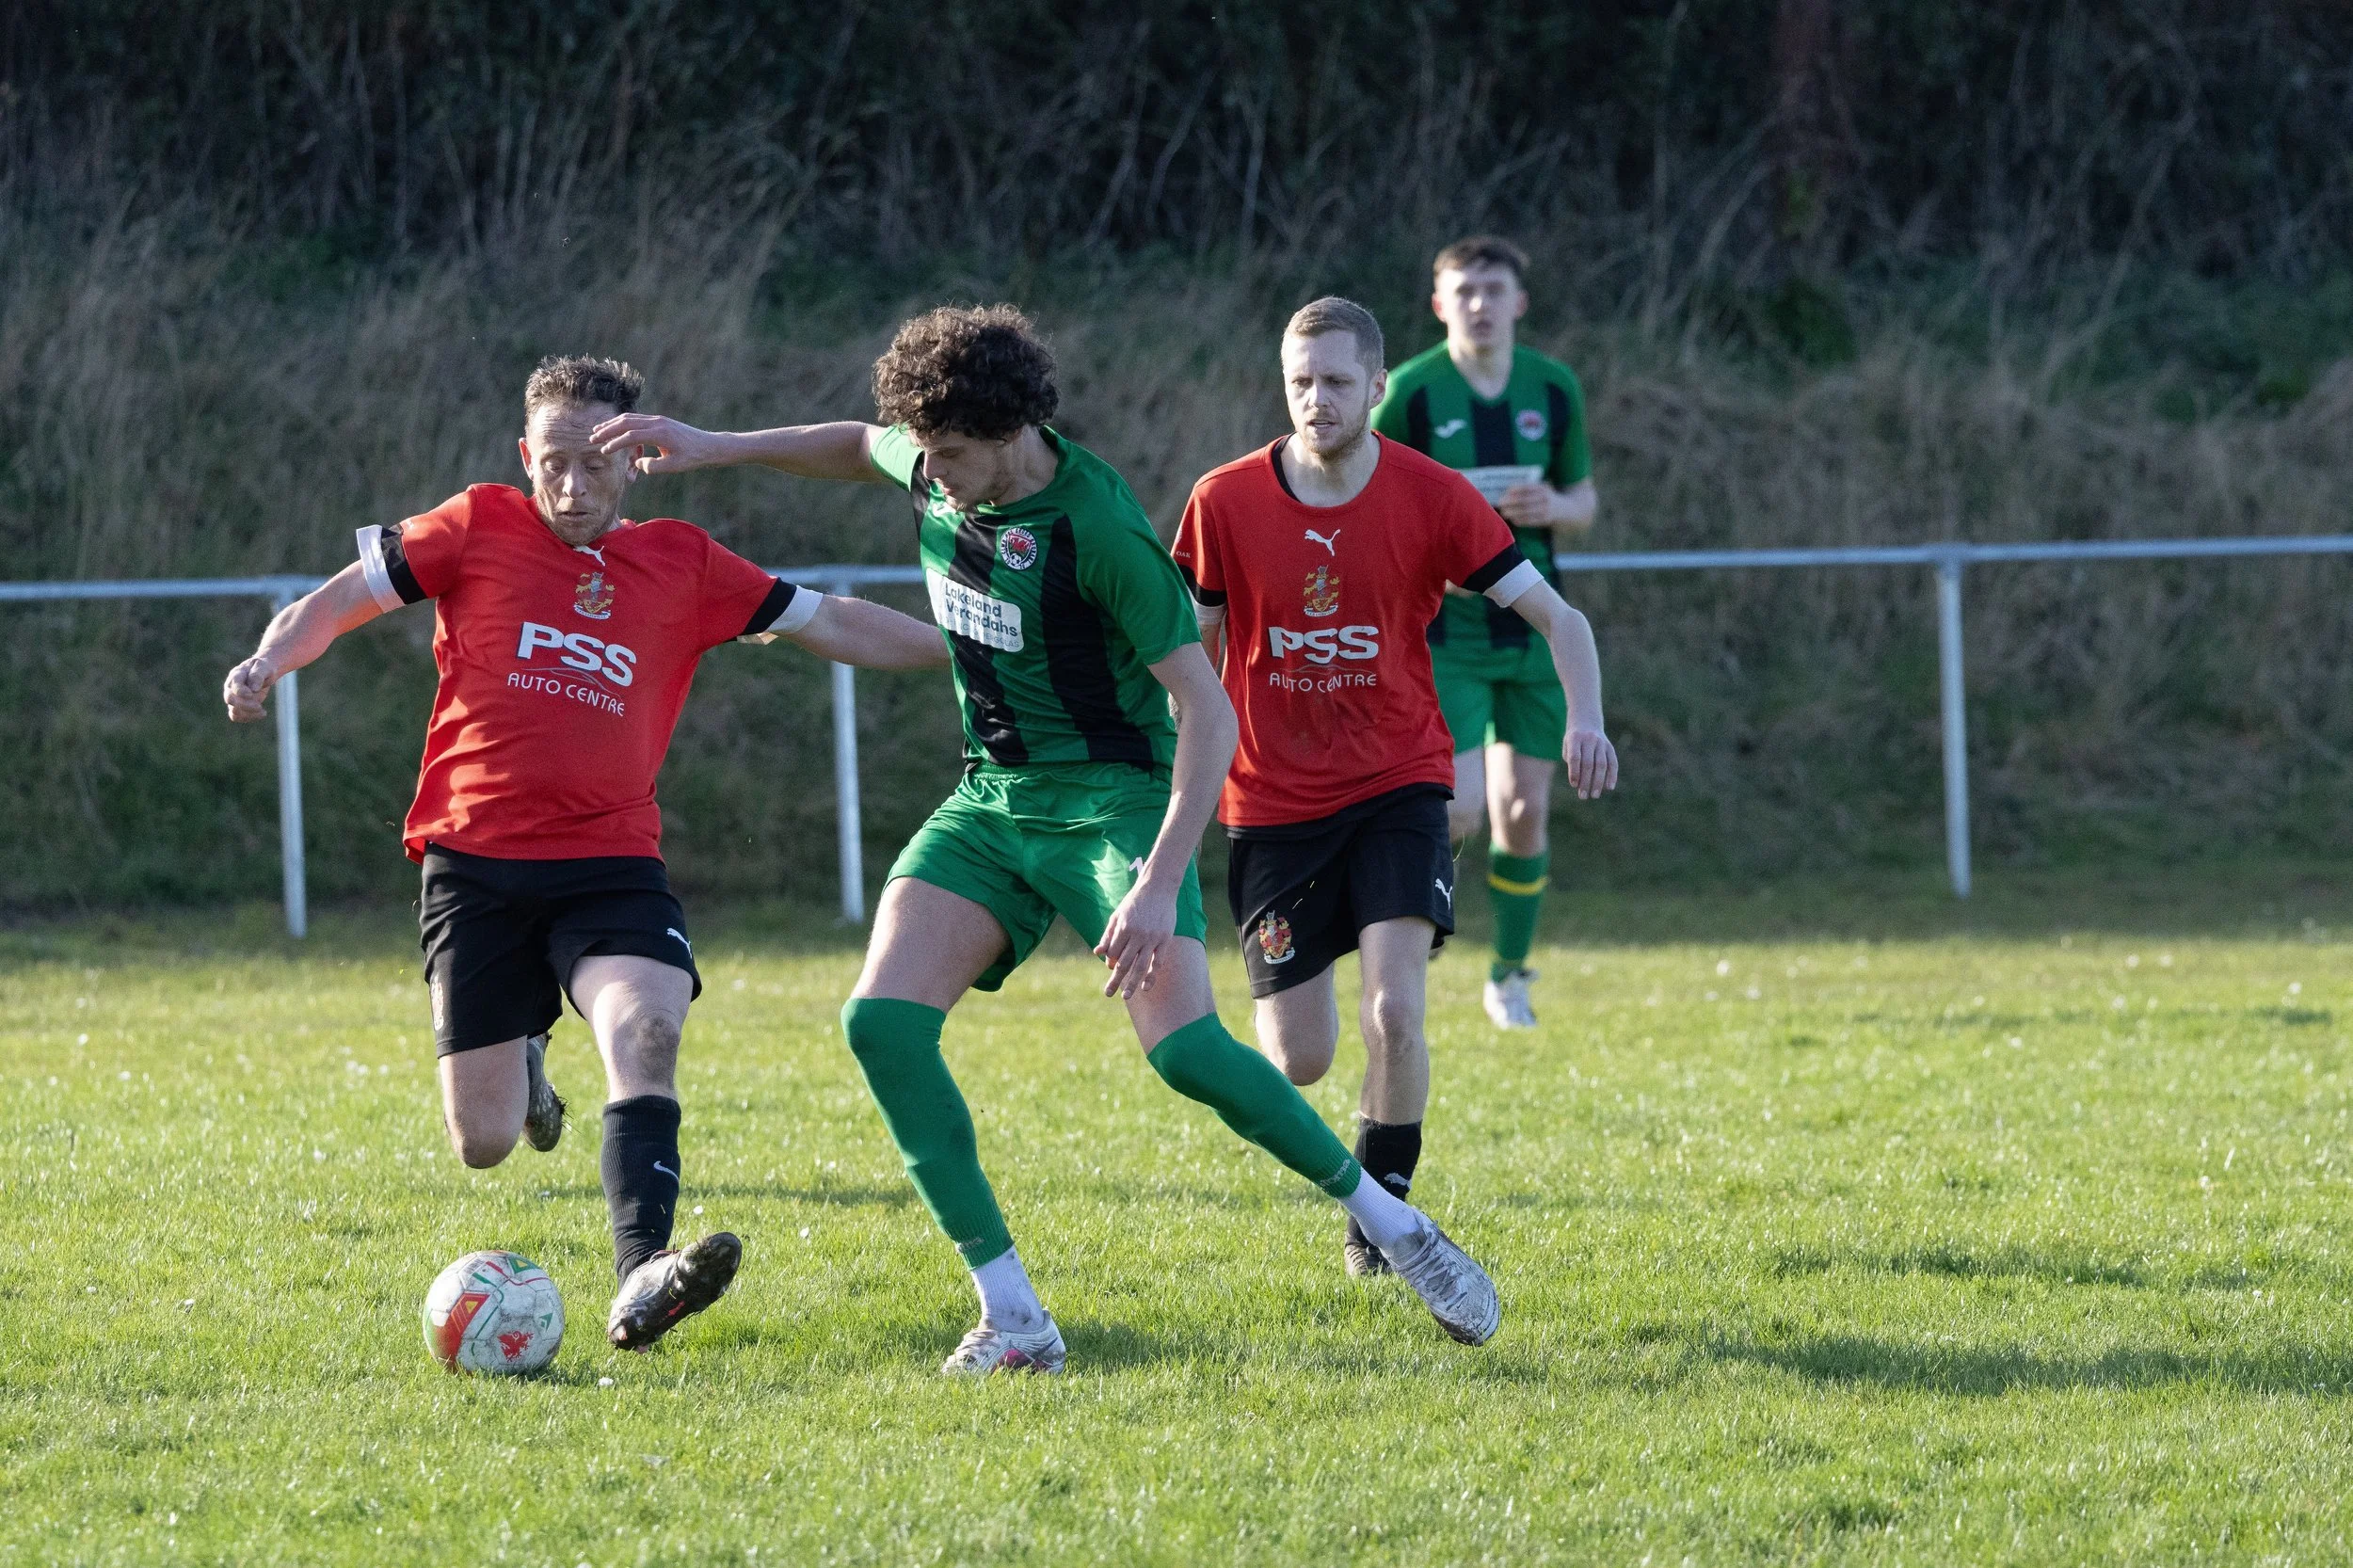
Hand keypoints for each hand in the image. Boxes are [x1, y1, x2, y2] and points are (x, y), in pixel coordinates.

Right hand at [223, 656, 277, 722]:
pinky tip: (262, 714)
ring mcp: (233, 697)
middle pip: (230, 699)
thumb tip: (253, 689)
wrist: (264, 671)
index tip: (252, 693)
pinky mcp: (238, 706)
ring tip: (263, 711)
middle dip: (245, 705)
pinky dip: (249, 718)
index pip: (234, 685)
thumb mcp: (264, 667)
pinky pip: (237, 717)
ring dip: (248, 714)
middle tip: (259, 706)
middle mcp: (231, 687)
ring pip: (234, 711)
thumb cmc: (264, 667)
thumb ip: (257, 675)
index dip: (241, 692)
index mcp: (236, 675)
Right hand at [592, 412, 722, 476]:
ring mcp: (658, 420)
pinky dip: (623, 423)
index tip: (603, 451)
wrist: (709, 446)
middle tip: (592, 438)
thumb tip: (638, 463)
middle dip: (607, 430)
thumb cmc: (693, 458)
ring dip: (613, 424)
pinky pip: (637, 419)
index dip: (615, 444)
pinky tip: (616, 429)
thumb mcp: (674, 466)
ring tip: (598, 430)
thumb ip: (653, 466)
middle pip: (626, 423)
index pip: (630, 437)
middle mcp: (657, 423)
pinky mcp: (659, 421)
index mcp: (659, 434)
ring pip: (630, 418)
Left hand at [1093, 870, 1180, 998]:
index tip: (1111, 967)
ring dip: (1132, 983)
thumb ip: (1108, 934)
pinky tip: (1146, 987)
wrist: (1158, 888)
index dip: (1110, 961)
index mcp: (1123, 928)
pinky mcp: (1165, 939)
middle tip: (1108, 993)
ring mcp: (1152, 938)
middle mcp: (1137, 935)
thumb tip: (1098, 953)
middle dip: (1115, 980)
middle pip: (1124, 963)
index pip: (1113, 953)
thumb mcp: (1117, 915)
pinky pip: (1158, 962)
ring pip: (1140, 966)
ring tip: (1126, 996)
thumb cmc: (1135, 902)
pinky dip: (1151, 975)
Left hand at [1496, 483, 1559, 528]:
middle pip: (1525, 500)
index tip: (1506, 492)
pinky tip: (1512, 519)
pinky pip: (1529, 521)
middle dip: (1510, 502)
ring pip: (1526, 512)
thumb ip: (1527, 489)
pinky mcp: (1545, 520)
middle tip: (1500, 503)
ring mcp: (1546, 510)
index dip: (1515, 489)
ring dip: (1513, 512)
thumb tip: (1507, 493)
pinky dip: (1519, 520)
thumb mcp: (1541, 489)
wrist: (1564, 509)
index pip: (1527, 488)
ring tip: (1504, 513)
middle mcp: (1545, 498)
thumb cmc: (1546, 497)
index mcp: (1543, 488)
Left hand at [1563, 726, 1618, 799]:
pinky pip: (1613, 762)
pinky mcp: (1610, 747)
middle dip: (1586, 782)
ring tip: (1594, 795)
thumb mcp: (1567, 747)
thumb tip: (1579, 783)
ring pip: (1601, 764)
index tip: (1574, 785)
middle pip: (1588, 763)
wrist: (1586, 722)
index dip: (1574, 772)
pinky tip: (1609, 787)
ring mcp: (1601, 742)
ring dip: (1598, 782)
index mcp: (1575, 738)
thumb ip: (1572, 762)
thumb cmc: (1573, 741)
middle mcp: (1589, 739)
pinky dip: (1612, 775)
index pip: (1575, 758)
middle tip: (1583, 796)